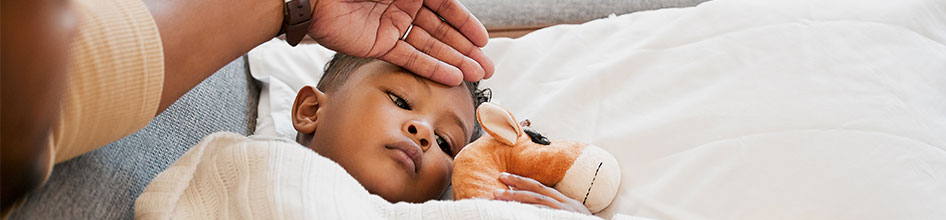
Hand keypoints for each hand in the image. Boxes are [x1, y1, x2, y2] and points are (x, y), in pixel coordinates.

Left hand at [307, 0, 493, 85]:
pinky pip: (410, 57)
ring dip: (454, 61)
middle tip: (486, 68)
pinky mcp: (378, 44)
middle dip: (465, 49)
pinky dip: (431, 67)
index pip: (447, 7)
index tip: (483, 42)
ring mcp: (392, 25)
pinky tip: (452, 77)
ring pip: (429, 46)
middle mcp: (404, 4)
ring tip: (476, 76)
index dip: (466, 25)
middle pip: (441, 30)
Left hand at [493, 172, 591, 214]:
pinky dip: (529, 210)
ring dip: (517, 197)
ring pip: (538, 201)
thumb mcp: (569, 216)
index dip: (524, 183)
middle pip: (539, 191)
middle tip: (500, 179)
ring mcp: (567, 212)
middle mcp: (568, 206)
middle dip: (518, 184)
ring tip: (499, 195)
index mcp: (568, 204)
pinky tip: (515, 209)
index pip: (543, 189)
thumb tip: (533, 208)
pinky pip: (543, 213)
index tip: (508, 179)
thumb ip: (554, 211)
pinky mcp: (566, 217)